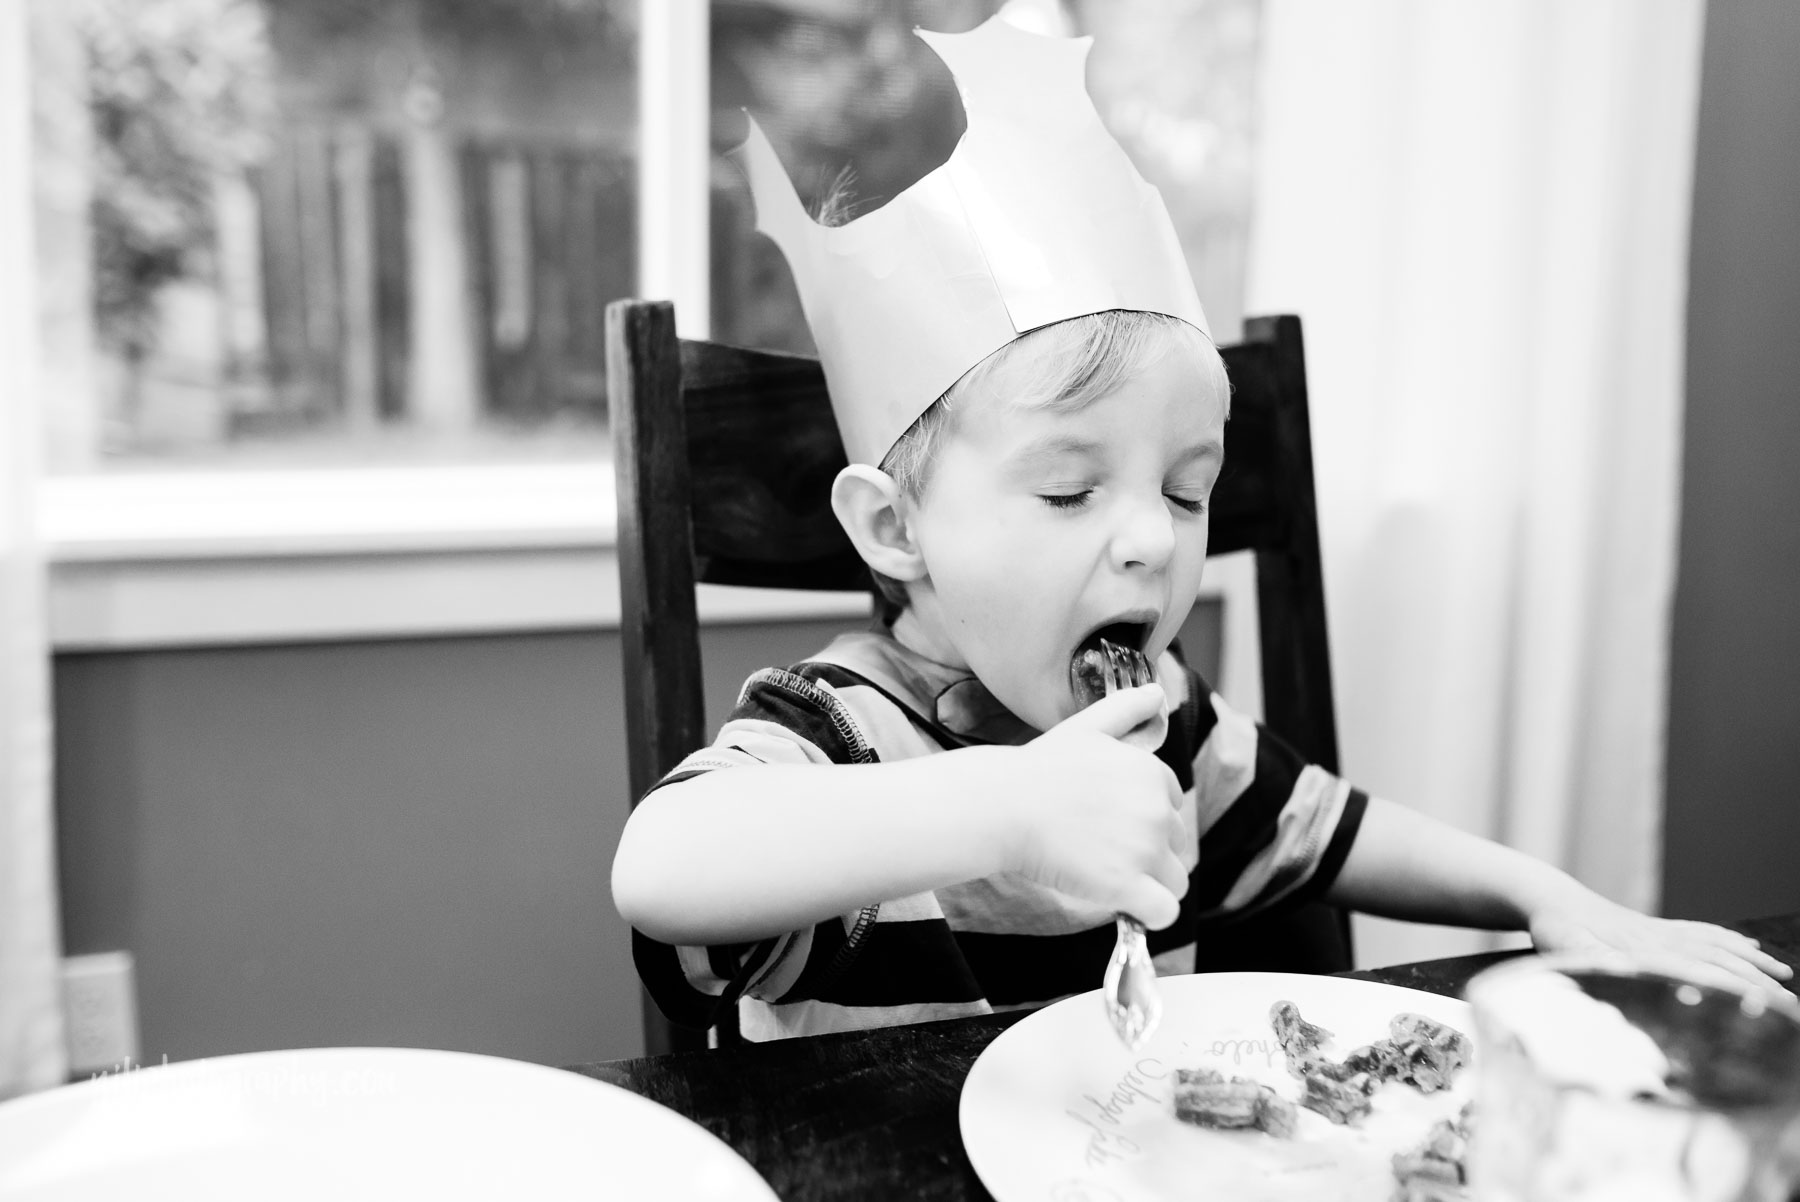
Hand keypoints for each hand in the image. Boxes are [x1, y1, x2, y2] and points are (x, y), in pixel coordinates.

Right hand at [999, 684, 1187, 929]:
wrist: (1001, 806)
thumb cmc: (1037, 768)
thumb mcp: (1085, 726)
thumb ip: (1126, 709)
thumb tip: (1157, 692)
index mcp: (1152, 773)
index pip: (1173, 806)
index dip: (1143, 819)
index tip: (1107, 822)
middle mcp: (1157, 809)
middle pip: (1175, 845)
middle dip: (1146, 852)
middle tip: (1098, 849)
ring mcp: (1144, 849)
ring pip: (1175, 881)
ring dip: (1149, 885)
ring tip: (1106, 876)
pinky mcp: (1128, 885)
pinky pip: (1165, 912)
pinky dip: (1148, 913)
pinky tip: (1122, 903)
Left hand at [1529, 895, 1796, 1006]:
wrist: (1546, 896)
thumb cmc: (1552, 926)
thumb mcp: (1562, 945)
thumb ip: (1584, 954)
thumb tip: (1607, 964)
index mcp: (1642, 948)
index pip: (1699, 970)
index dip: (1733, 988)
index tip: (1765, 1004)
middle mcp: (1659, 937)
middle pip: (1718, 960)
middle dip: (1756, 983)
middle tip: (1791, 1006)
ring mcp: (1659, 930)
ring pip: (1716, 945)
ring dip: (1751, 962)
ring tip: (1784, 977)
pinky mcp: (1654, 927)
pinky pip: (1701, 933)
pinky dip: (1729, 941)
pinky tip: (1749, 948)